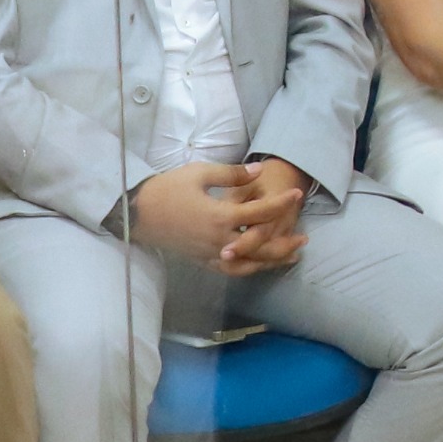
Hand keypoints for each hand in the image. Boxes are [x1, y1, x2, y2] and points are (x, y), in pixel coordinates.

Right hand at [129, 161, 311, 272]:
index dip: (282, 203)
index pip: (261, 212)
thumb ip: (232, 174)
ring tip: (290, 256)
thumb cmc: (168, 188)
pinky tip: (259, 264)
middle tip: (304, 238)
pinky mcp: (201, 260)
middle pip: (261, 247)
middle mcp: (218, 240)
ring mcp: (209, 253)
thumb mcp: (200, 173)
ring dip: (271, 262)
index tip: (297, 195)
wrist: (138, 212)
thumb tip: (258, 170)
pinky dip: (248, 269)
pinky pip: (230, 271)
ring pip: (248, 265)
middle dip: (285, 243)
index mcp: (220, 216)